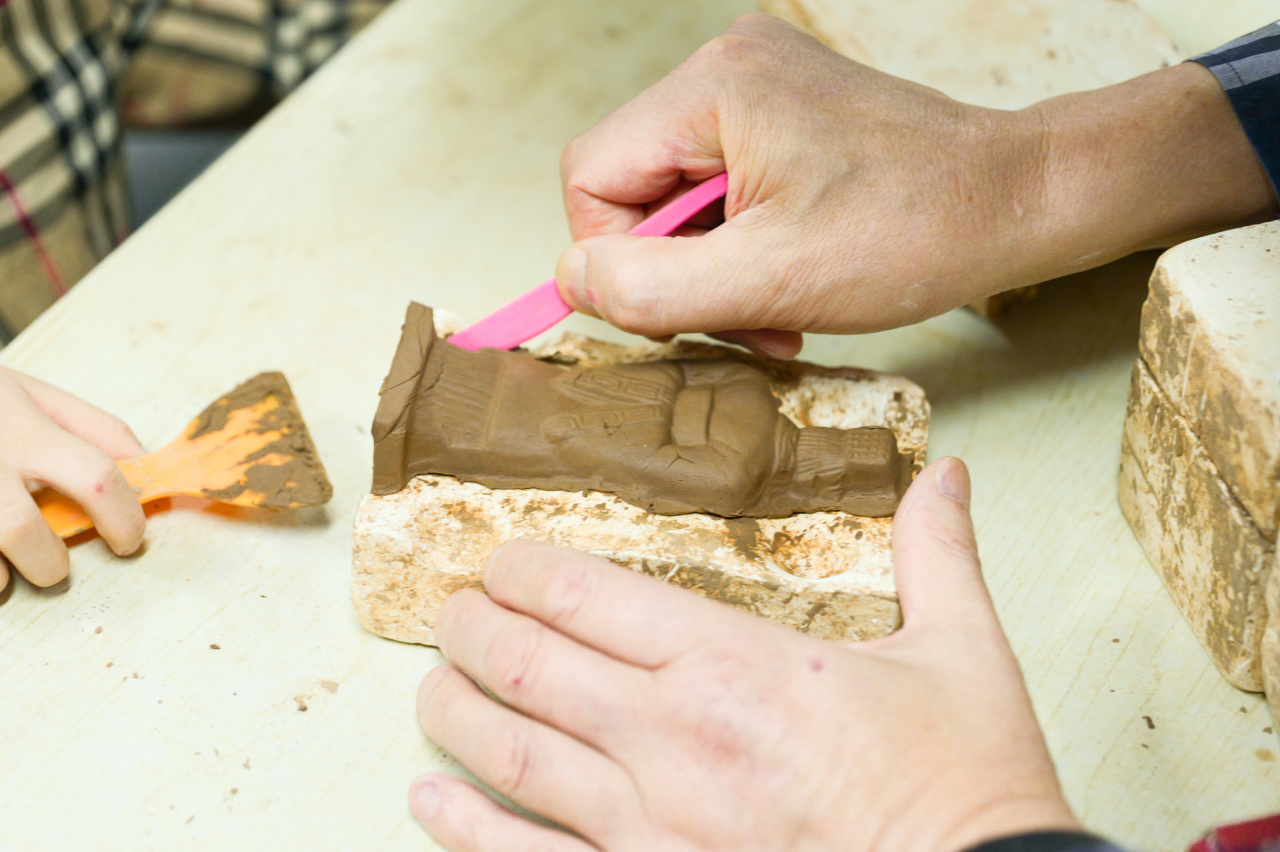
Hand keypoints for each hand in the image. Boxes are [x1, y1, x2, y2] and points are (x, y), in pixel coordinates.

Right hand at [0, 367, 145, 588]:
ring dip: (0, 576)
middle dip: (49, 563)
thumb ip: (94, 427)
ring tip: (2, 556)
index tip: (128, 539)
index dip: (124, 517)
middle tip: (52, 562)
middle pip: (22, 532)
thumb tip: (146, 463)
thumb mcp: (32, 394)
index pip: (95, 477)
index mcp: (23, 431)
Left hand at [410, 458, 1081, 851]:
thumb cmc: (964, 789)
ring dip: (455, 711)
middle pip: (528, 664)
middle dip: (473, 629)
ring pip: (510, 755)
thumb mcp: (962, 655)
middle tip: (455, 612)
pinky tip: (431, 801)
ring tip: (433, 686)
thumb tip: (948, 476)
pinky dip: (466, 828)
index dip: (522, 571)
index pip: (586, 596)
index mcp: (736, 665)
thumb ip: (936, 556)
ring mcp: (650, 826)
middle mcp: (674, 739)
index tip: (501, 562)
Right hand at [555, 14, 1274, 355]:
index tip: (676, 308)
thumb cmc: (914, 233)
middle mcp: (727, 66)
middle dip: (677, 269)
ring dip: (713, 267)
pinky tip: (788, 275)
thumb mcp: (768, 281)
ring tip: (775, 305)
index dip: (614, 257)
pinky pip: (720, 186)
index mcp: (713, 88)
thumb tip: (569, 280)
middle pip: (633, 186)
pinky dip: (742, 244)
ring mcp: (757, 84)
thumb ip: (650, 287)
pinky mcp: (783, 111)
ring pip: (676, 195)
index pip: (591, 176)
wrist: (1014, 201)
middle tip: (740, 316)